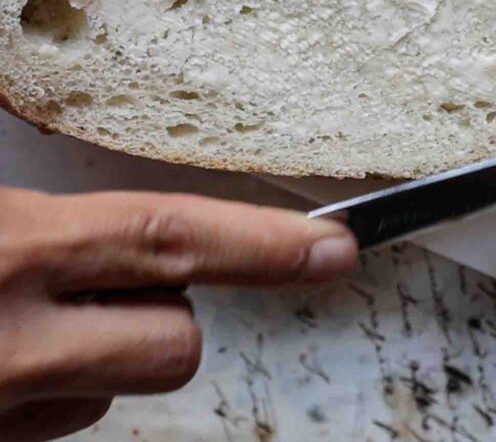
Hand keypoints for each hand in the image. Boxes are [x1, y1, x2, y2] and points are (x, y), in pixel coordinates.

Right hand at [0, 185, 356, 441]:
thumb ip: (46, 207)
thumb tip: (138, 218)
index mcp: (18, 247)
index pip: (174, 241)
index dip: (262, 244)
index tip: (331, 247)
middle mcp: (14, 340)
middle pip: (173, 343)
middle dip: (171, 316)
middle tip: (115, 285)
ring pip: (106, 392)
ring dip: (96, 356)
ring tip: (21, 316)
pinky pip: (46, 425)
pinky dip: (42, 394)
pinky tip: (0, 357)